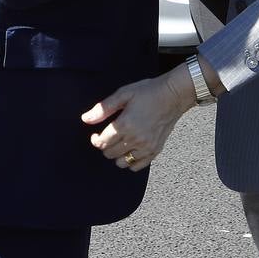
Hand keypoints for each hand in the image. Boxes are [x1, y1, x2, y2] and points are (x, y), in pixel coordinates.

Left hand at [82, 63, 196, 171]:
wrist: (173, 95)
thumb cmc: (148, 92)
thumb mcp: (124, 94)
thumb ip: (103, 108)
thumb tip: (85, 119)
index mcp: (124, 125)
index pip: (102, 143)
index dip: (95, 140)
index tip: (95, 134)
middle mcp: (135, 139)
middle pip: (110, 154)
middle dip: (105, 146)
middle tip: (108, 136)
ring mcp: (146, 147)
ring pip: (122, 163)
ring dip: (117, 155)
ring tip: (120, 143)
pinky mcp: (155, 151)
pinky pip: (137, 166)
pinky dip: (131, 161)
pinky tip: (131, 149)